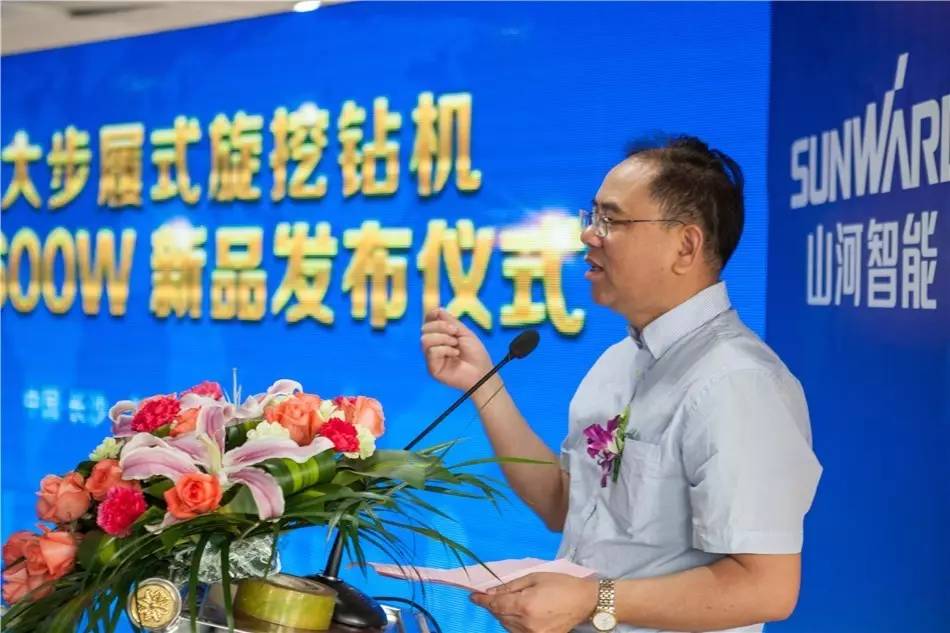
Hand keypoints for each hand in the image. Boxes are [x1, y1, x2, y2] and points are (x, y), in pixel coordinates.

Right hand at [421, 307, 492, 391]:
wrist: (482, 372)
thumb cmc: (476, 354)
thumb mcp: (464, 333)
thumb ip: (450, 322)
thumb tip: (438, 309)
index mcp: (441, 337)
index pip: (428, 322)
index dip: (431, 315)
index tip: (440, 314)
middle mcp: (434, 346)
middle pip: (424, 329)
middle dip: (440, 326)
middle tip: (455, 332)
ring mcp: (432, 358)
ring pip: (425, 340)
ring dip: (443, 338)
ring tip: (455, 344)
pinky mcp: (432, 368)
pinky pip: (431, 351)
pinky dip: (445, 349)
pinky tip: (455, 354)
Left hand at [470, 573, 597, 632]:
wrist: (584, 601)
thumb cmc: (560, 584)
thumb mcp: (534, 578)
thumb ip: (510, 586)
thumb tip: (490, 591)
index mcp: (525, 605)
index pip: (495, 605)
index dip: (482, 601)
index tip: (472, 597)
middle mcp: (526, 624)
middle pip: (500, 616)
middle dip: (494, 605)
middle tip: (494, 595)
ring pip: (507, 626)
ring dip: (503, 615)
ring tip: (511, 603)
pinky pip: (517, 632)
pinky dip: (513, 623)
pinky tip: (519, 614)